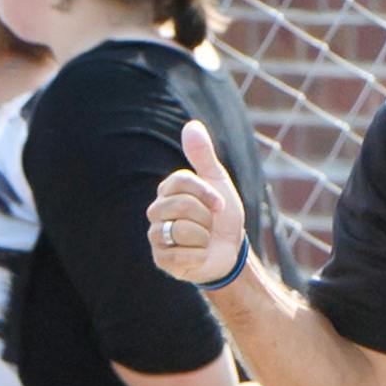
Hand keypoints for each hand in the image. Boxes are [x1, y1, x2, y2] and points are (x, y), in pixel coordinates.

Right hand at [146, 120, 247, 285]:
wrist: (229, 251)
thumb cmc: (221, 216)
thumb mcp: (217, 182)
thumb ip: (203, 155)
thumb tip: (191, 125)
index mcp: (168, 190)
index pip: (183, 182)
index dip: (207, 194)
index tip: (220, 205)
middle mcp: (156, 211)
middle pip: (183, 206)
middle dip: (207, 218)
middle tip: (210, 225)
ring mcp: (156, 236)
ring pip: (182, 230)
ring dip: (204, 238)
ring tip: (203, 240)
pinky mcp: (160, 260)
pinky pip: (182, 255)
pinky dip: (199, 257)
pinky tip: (198, 256)